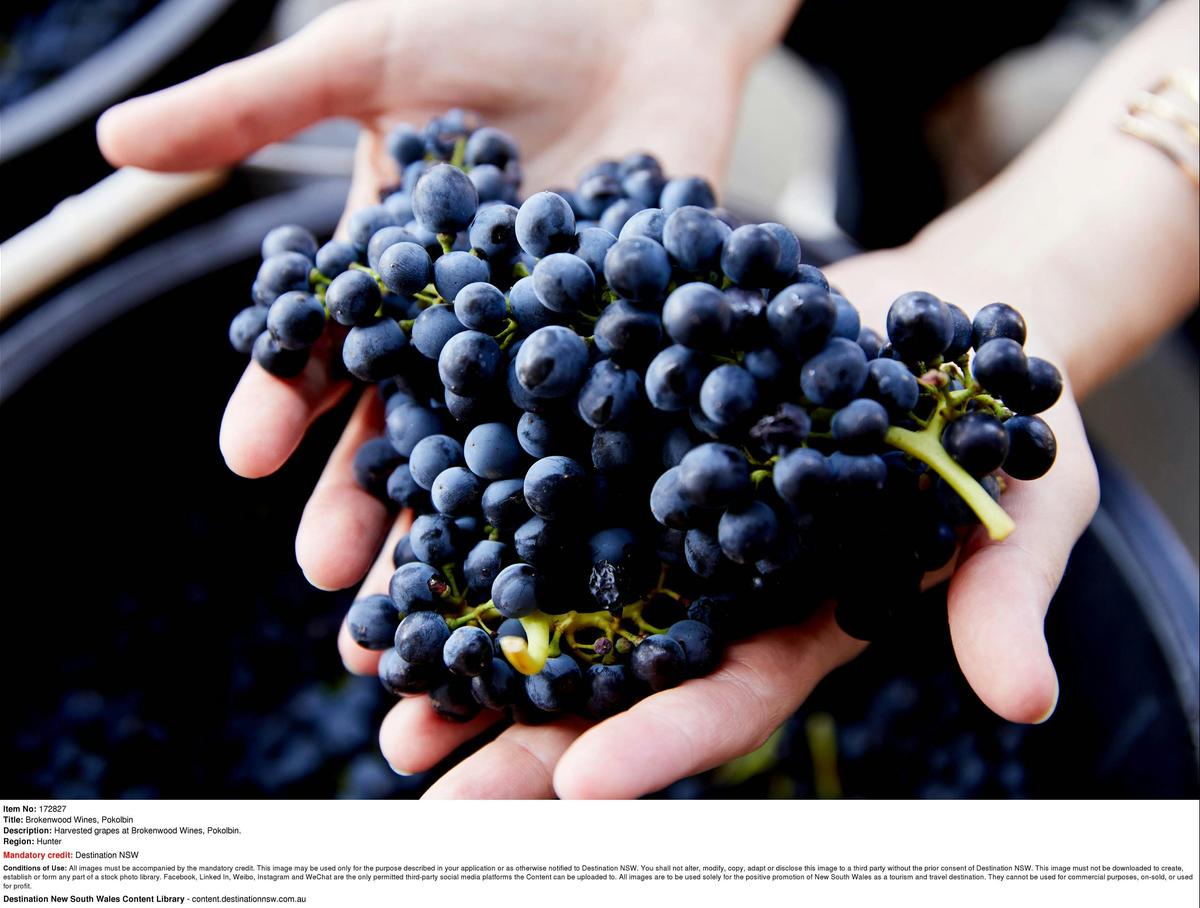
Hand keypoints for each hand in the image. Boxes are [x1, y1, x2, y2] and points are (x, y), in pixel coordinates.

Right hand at [99, 0, 793, 590]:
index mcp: (387, 274)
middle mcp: (461, 325)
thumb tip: (112, 139)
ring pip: (498, 444)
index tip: (243, 457)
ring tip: (438, 599)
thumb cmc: (496, 13)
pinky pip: (611, 409)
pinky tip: (578, 529)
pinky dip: (597, 467)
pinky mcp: (633, 336)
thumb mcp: (369, 56)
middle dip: (365, 500)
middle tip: (333, 579)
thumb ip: (256, 108)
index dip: (280, 401)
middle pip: (403, 424)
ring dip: (466, 520)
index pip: (322, 352)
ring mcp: (548, 339)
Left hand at [336, 242, 1097, 798]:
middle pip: (613, 677)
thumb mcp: (1023, 501)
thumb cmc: (986, 418)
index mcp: (795, 625)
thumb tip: (1027, 699)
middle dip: (525, 740)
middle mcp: (709, 586)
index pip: (725, 702)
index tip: (578, 791)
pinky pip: (538, 477)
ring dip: (471, 644)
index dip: (659, 745)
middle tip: (432, 789)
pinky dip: (471, 511)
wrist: (920, 317)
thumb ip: (1002, 594)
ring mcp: (656, 515)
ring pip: (555, 592)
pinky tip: (397, 542)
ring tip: (384, 689)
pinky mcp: (622, 434)